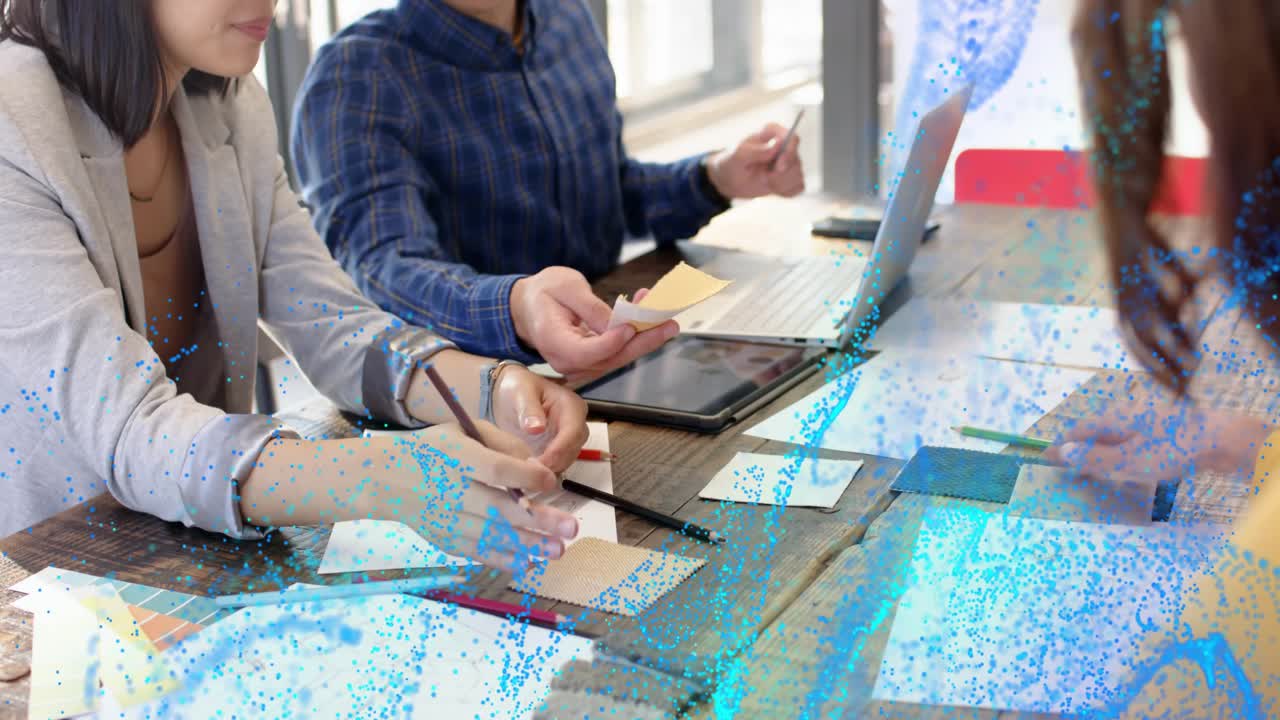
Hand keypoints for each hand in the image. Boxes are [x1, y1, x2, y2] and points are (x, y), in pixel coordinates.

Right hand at [396, 421, 578, 572]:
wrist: (387, 478)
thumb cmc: (436, 449)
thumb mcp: (465, 431)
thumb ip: (503, 444)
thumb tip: (538, 468)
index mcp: (454, 456)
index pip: (494, 469)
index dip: (525, 477)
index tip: (552, 482)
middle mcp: (448, 490)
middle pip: (498, 508)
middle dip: (538, 520)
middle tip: (571, 528)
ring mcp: (445, 520)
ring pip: (492, 536)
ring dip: (529, 545)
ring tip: (559, 550)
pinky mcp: (444, 540)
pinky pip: (478, 552)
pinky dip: (504, 559)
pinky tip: (530, 561)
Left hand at [490, 362, 589, 472]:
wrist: (510, 394)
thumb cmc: (518, 387)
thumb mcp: (521, 392)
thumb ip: (529, 408)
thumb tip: (536, 428)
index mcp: (571, 406)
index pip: (573, 431)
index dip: (560, 449)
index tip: (542, 462)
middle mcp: (575, 424)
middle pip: (573, 449)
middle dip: (554, 463)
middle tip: (530, 472)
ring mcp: (567, 439)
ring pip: (566, 460)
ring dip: (549, 470)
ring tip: (526, 474)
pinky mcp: (557, 450)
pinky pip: (556, 465)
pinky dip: (544, 472)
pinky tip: (527, 474)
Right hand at [510, 267, 677, 385]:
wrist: (530, 307)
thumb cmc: (544, 293)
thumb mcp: (565, 287)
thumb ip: (590, 307)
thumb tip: (617, 324)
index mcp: (552, 341)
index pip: (584, 352)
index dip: (611, 342)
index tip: (630, 327)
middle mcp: (566, 360)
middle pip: (609, 359)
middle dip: (642, 342)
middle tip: (668, 325)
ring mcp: (579, 365)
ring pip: (618, 358)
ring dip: (644, 338)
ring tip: (664, 316)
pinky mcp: (592, 362)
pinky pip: (617, 353)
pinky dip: (636, 337)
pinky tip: (649, 319)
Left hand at [705, 122, 804, 199]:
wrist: (730, 179)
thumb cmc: (732, 162)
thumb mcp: (738, 155)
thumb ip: (757, 150)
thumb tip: (778, 144)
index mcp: (773, 132)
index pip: (793, 139)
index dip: (789, 154)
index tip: (778, 168)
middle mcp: (784, 145)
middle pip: (796, 160)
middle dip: (780, 174)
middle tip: (763, 177)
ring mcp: (789, 161)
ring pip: (798, 175)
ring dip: (780, 184)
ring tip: (764, 180)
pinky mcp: (790, 177)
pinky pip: (798, 187)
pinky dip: (786, 191)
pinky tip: (772, 188)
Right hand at [1042, 403, 1271, 484]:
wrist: (1220, 439)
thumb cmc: (1171, 449)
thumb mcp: (1128, 461)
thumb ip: (1096, 458)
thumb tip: (1064, 452)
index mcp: (1112, 418)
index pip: (1078, 431)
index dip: (1061, 445)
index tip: (1045, 458)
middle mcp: (1126, 414)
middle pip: (1095, 431)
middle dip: (1079, 449)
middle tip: (1066, 467)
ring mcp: (1146, 420)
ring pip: (1114, 436)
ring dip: (1099, 452)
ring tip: (1092, 469)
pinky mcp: (1164, 429)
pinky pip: (1132, 440)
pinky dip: (1119, 452)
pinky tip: (1126, 465)